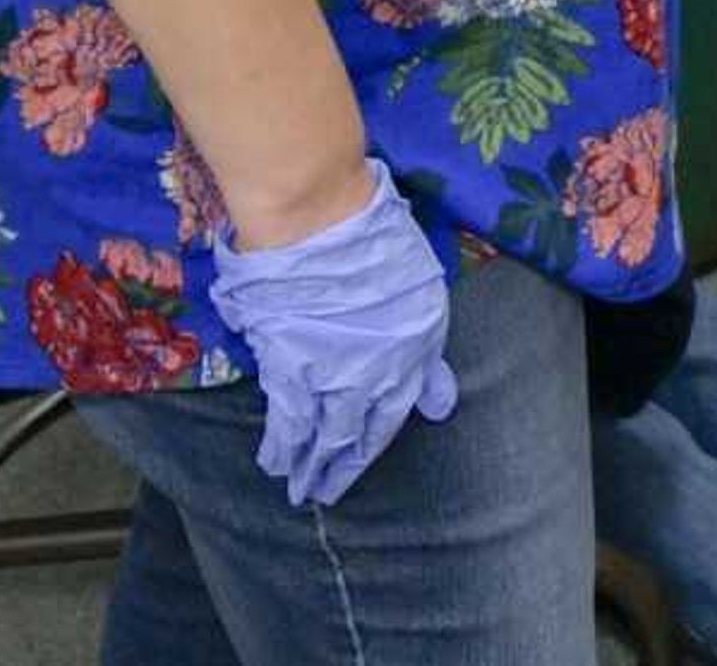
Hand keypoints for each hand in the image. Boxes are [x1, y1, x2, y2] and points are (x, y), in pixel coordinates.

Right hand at [207, 161, 460, 506]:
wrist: (320, 224)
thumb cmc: (376, 240)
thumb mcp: (423, 294)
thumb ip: (425, 352)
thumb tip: (438, 402)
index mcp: (411, 355)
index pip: (395, 412)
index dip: (378, 437)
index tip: (368, 454)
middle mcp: (375, 377)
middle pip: (358, 432)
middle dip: (344, 466)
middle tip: (331, 492)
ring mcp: (331, 377)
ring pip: (322, 434)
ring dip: (312, 466)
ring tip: (303, 490)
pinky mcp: (288, 369)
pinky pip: (287, 419)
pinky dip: (282, 445)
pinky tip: (278, 464)